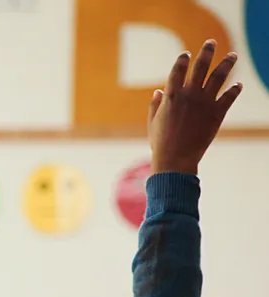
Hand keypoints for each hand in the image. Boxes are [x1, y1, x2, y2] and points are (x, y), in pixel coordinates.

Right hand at [149, 41, 242, 174]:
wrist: (176, 158)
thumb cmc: (161, 142)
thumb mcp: (153, 122)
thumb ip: (155, 105)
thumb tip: (158, 91)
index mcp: (172, 96)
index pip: (177, 70)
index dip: (182, 60)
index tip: (186, 54)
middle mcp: (189, 95)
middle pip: (200, 67)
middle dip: (206, 52)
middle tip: (211, 42)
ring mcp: (204, 103)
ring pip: (219, 77)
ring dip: (227, 64)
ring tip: (233, 55)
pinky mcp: (217, 113)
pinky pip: (229, 96)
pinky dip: (235, 89)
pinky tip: (238, 84)